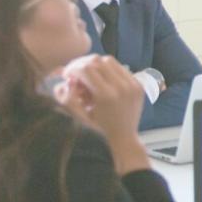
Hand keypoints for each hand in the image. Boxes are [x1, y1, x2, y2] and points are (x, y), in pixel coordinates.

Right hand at [54, 55, 149, 171]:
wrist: (123, 141)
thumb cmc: (97, 133)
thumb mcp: (78, 118)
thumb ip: (67, 99)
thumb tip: (63, 81)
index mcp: (106, 95)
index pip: (86, 68)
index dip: (72, 69)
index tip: (66, 76)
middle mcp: (122, 87)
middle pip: (98, 61)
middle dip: (82, 65)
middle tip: (75, 76)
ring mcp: (133, 84)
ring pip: (110, 61)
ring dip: (95, 66)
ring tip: (88, 79)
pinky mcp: (138, 85)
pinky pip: (120, 68)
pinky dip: (108, 71)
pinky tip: (101, 82)